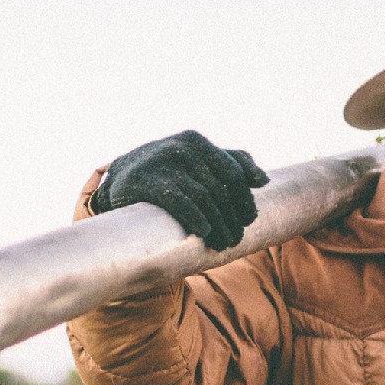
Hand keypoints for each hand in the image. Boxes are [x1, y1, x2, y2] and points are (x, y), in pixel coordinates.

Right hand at [90, 130, 269, 250]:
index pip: (233, 171)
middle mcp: (180, 147)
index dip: (245, 197)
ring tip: (223, 243)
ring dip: (217, 224)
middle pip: (219, 188)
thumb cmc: (167, 172)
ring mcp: (161, 162)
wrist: (120, 177)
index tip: (250, 219)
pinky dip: (195, 217)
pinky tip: (205, 232)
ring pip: (202, 197)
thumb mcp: (196, 161)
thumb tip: (263, 180)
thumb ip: (230, 163)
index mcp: (196, 141)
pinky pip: (178, 201)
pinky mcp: (144, 181)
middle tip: (237, 239)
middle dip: (232, 216)